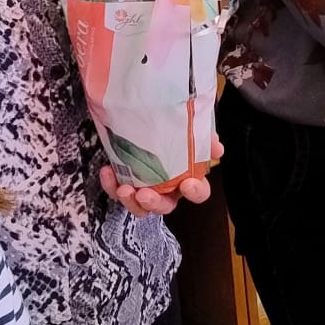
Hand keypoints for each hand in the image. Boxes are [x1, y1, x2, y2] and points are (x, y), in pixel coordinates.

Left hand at [100, 139, 222, 214]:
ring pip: (139, 207)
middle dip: (155, 203)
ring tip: (123, 189)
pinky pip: (117, 191)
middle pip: (165, 206)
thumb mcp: (189, 128)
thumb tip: (216, 146)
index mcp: (187, 177)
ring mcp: (145, 188)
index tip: (188, 184)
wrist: (141, 118)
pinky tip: (108, 172)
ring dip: (131, 202)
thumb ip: (203, 135)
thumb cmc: (168, 128)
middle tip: (145, 194)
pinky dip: (111, 185)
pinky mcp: (124, 183)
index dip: (195, 192)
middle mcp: (167, 188)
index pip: (198, 192)